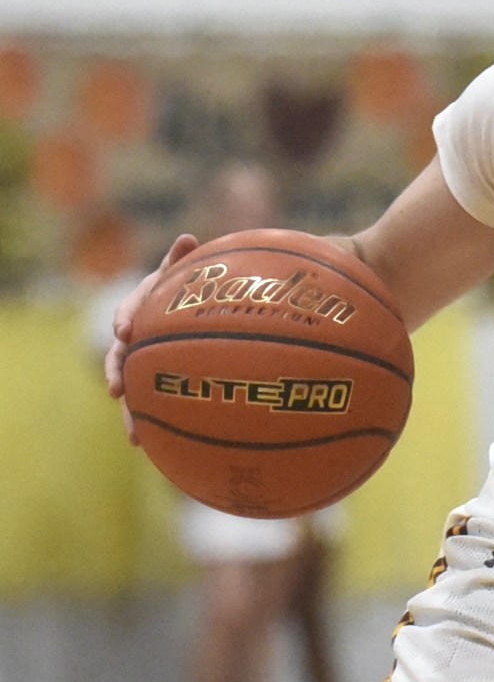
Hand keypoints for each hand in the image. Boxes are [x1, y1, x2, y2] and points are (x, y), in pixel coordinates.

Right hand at [105, 234, 200, 441]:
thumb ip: (181, 261)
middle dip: (117, 371)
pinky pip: (146, 401)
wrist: (186, 310)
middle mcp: (136, 335)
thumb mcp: (184, 274)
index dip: (126, 319)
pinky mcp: (151, 379)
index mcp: (143, 306)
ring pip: (130, 384)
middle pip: (121, 355)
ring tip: (132, 432)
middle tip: (117, 387)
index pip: (131, 310)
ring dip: (129, 409)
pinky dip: (143, 421)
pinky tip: (143, 444)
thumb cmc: (186, 289)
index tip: (125, 331)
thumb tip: (187, 238)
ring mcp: (141, 360)